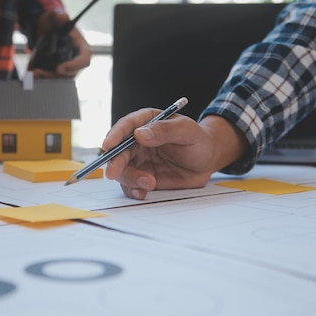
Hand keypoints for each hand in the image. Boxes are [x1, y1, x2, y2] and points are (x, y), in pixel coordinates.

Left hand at [29, 10, 90, 77]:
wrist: (43, 29)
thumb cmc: (53, 23)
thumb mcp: (54, 17)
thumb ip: (59, 16)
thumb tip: (63, 16)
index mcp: (81, 47)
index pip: (85, 60)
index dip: (75, 66)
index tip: (59, 67)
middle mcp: (76, 59)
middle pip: (71, 73)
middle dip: (55, 75)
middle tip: (40, 72)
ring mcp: (67, 67)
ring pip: (60, 78)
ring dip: (47, 78)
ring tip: (34, 74)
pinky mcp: (57, 71)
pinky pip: (52, 78)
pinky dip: (43, 78)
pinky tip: (32, 74)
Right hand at [102, 111, 248, 199]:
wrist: (207, 160)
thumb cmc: (199, 140)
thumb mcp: (187, 131)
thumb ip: (165, 130)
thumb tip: (139, 134)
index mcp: (146, 122)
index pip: (126, 126)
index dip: (114, 135)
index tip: (108, 145)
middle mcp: (137, 141)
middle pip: (118, 151)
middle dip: (115, 163)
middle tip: (115, 173)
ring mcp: (138, 160)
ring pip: (122, 170)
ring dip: (129, 179)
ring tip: (149, 184)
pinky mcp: (142, 177)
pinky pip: (131, 185)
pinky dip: (133, 190)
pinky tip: (142, 193)